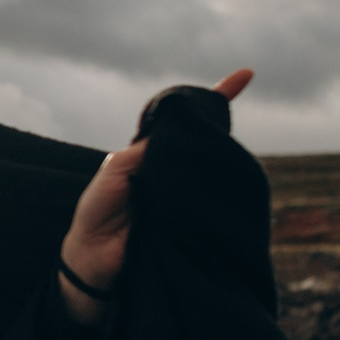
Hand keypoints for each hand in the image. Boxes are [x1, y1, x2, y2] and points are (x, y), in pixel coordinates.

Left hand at [56, 69, 252, 325]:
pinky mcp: (195, 220)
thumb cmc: (96, 216)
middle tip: (244, 104)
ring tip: (233, 144)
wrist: (94, 264)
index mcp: (150, 155)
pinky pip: (214, 201)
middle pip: (203, 139)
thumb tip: (165, 140)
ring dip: (224, 155)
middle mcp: (171, 171)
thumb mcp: (108, 179)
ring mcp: (185, 195)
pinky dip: (225, 190)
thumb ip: (132, 158)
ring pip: (212, 168)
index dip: (211, 99)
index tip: (245, 75)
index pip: (180, 121)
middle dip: (223, 120)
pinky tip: (234, 181)